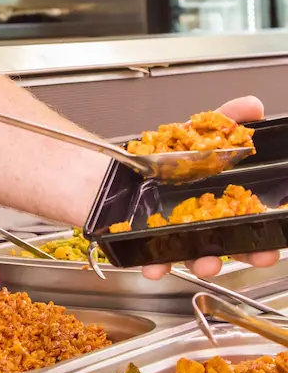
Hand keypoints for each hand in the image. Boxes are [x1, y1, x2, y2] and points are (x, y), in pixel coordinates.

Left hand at [141, 95, 279, 279]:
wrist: (102, 165)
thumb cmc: (150, 156)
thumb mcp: (189, 134)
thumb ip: (222, 121)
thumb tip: (253, 106)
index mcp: (214, 198)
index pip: (246, 217)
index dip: (263, 229)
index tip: (274, 239)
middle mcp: (197, 219)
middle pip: (228, 241)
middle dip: (246, 253)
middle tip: (258, 255)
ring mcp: (172, 232)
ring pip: (194, 255)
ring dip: (204, 263)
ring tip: (206, 262)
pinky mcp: (144, 240)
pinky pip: (152, 258)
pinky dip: (155, 265)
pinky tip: (155, 266)